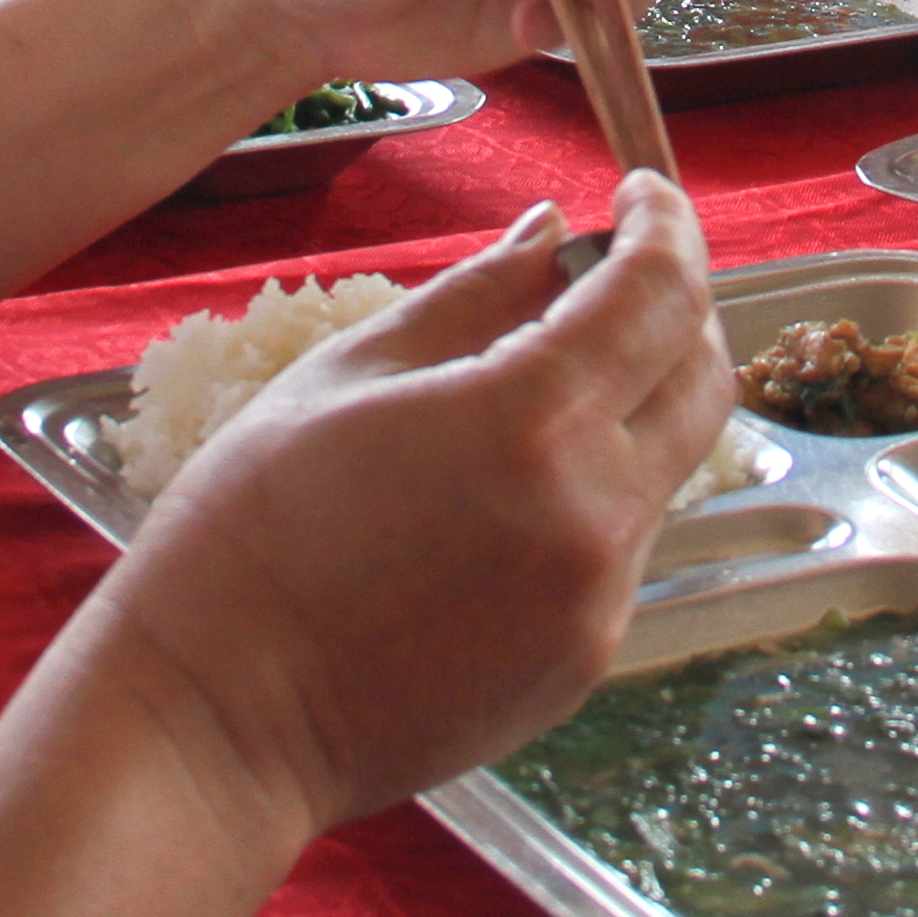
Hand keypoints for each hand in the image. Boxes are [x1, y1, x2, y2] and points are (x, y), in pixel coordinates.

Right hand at [79, 175, 728, 834]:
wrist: (215, 720)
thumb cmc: (250, 535)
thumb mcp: (349, 376)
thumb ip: (471, 296)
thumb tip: (547, 231)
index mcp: (531, 420)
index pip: (661, 292)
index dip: (665, 225)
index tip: (640, 196)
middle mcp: (593, 513)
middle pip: (701, 377)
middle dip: (675, 309)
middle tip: (608, 279)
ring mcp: (599, 599)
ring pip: (665, 466)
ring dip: (627, 408)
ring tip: (521, 397)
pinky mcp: (584, 661)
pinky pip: (622, 548)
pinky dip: (590, 495)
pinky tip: (496, 499)